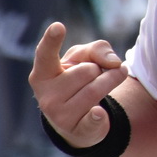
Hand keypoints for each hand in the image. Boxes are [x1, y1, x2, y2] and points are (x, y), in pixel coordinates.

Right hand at [29, 22, 128, 146]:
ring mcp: (59, 115)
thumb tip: (114, 63)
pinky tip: (98, 113)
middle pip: (88, 70)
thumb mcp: (84, 59)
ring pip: (96, 89)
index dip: (52, 40)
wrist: (77, 121)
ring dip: (111, 81)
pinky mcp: (76, 130)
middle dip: (99, 70)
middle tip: (96, 76)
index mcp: (42, 73)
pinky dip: (98, 115)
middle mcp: (45, 95)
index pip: (45, 54)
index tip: (58, 26)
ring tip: (110, 81)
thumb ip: (98, 49)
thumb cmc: (77, 81)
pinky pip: (93, 118)